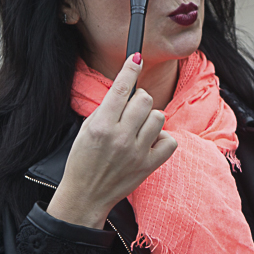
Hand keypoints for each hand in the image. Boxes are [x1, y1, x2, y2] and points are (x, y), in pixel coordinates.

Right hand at [47, 55, 176, 227]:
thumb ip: (106, 110)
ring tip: (139, 128)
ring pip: (158, 117)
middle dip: (139, 99)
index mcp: (100, 126)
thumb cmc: (83, 161)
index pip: (120, 89)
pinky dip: (162, 138)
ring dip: (150, 118)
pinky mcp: (149, 166)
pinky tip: (150, 142)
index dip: (130, 69)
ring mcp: (137, 153)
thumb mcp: (85, 130)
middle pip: (144, 99)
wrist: (86, 196)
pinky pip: (170, 141)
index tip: (137, 57)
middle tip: (132, 110)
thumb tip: (125, 89)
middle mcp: (120, 138)